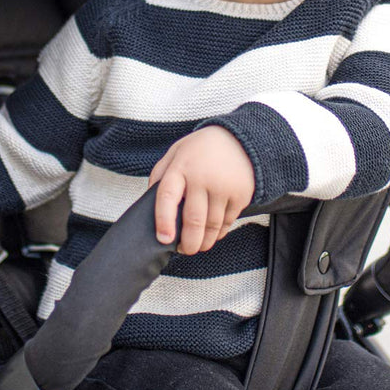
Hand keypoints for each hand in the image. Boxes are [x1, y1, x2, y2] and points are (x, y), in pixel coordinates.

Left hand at [149, 126, 254, 254]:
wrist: (240, 139)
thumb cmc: (201, 149)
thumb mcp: (176, 152)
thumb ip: (160, 174)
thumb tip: (149, 200)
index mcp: (181, 166)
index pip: (167, 196)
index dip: (164, 221)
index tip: (164, 239)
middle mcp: (202, 177)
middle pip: (193, 220)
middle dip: (187, 243)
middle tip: (183, 250)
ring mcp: (223, 187)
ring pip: (211, 227)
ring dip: (203, 242)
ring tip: (197, 246)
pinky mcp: (240, 195)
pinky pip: (226, 223)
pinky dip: (218, 234)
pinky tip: (212, 234)